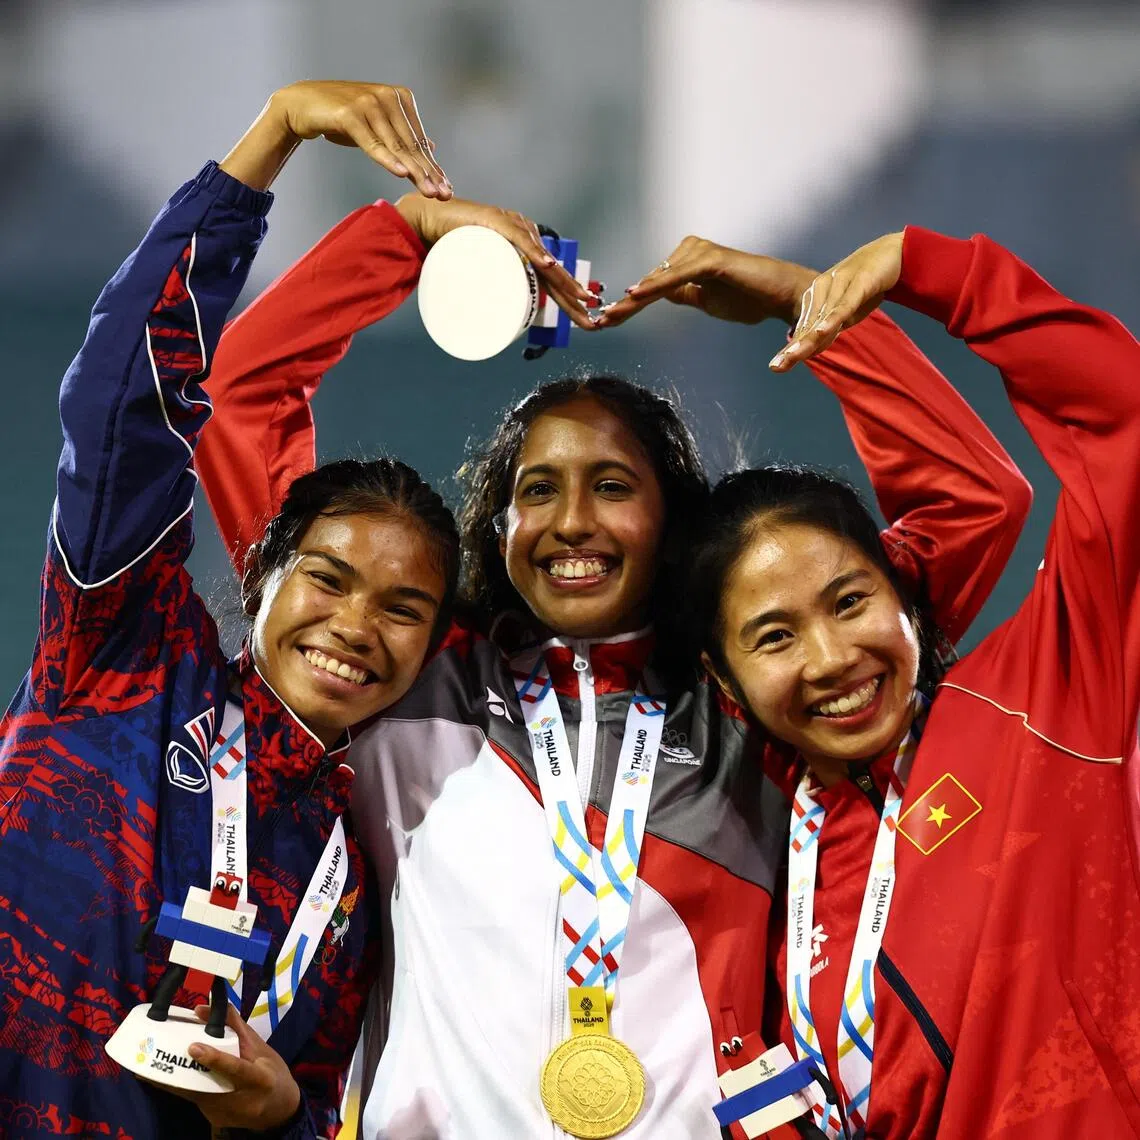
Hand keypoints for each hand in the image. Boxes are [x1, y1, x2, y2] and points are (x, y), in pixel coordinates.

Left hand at [167, 1004, 301, 1130]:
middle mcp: (243, 1101)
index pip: (236, 1068)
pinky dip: (188, 1088)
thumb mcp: (261, 1048)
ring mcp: (228, 1114)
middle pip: (206, 1087)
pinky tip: (177, 1078)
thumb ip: (234, 1027)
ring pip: (197, 1096)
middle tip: (155, 1062)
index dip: (215, 1059)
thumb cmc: (273, 1072)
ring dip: (177, 1082)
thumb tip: (203, 1009)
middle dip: (180, 1075)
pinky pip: (198, 1100)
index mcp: (260, 1079)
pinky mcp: (216, 1120)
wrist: (280, 1110)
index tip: (193, 1048)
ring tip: (153, 1071)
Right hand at [221, 80, 451, 197]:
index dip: (433, 167)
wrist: (301, 105)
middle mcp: (388, 97)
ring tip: (429, 192)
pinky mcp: (350, 113)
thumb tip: (432, 147)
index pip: (419, 140)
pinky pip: (372, 143)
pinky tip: (402, 174)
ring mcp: (369, 103)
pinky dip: (387, 159)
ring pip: (395, 146)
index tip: (446, 190)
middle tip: (443, 196)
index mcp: (400, 98)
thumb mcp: (376, 125)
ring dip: (414, 172)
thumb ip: (403, 135)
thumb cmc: (341, 117)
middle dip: (429, 173)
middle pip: (411, 145)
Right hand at [396, 193, 596, 330]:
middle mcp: (524, 235)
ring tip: (581, 299)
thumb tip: (498, 320)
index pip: (552, 278)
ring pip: (543, 258)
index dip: (569, 298)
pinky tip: (548, 266)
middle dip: (575, 297)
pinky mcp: (495, 222)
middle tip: (592, 320)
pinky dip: (533, 253)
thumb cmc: (450, 248)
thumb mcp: (479, 273)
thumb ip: (491, 290)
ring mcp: (512, 226)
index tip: (585, 318)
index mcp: (524, 248)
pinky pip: (518, 239)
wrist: (426, 221)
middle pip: (554, 272)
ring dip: (563, 281)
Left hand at [595, 237, 815, 328]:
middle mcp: (689, 251)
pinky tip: (635, 295)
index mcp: (686, 261)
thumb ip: (683, 294)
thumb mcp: (706, 300)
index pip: (650, 287)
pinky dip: (655, 286)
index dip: (627, 306)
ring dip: (634, 301)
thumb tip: (659, 292)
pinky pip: (676, 276)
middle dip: (624, 306)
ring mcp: (699, 252)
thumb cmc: (749, 297)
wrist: (780, 295)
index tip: (604, 322)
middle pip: (649, 283)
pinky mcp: (710, 260)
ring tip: (611, 316)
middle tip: (597, 322)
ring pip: (658, 281)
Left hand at [770, 232, 903, 370]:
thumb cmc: (867, 285)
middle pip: (809, 326)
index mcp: (817, 296)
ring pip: (823, 318)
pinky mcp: (860, 281)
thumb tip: (812, 350)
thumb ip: (830, 329)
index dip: (792, 350)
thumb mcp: (848, 312)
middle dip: (793, 349)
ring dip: (808, 339)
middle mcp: (823, 288)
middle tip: (776, 368)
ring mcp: (840, 283)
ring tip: (793, 357)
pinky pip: (845, 304)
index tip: (776, 368)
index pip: (805, 329)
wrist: (894, 252)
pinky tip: (822, 332)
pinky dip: (834, 319)